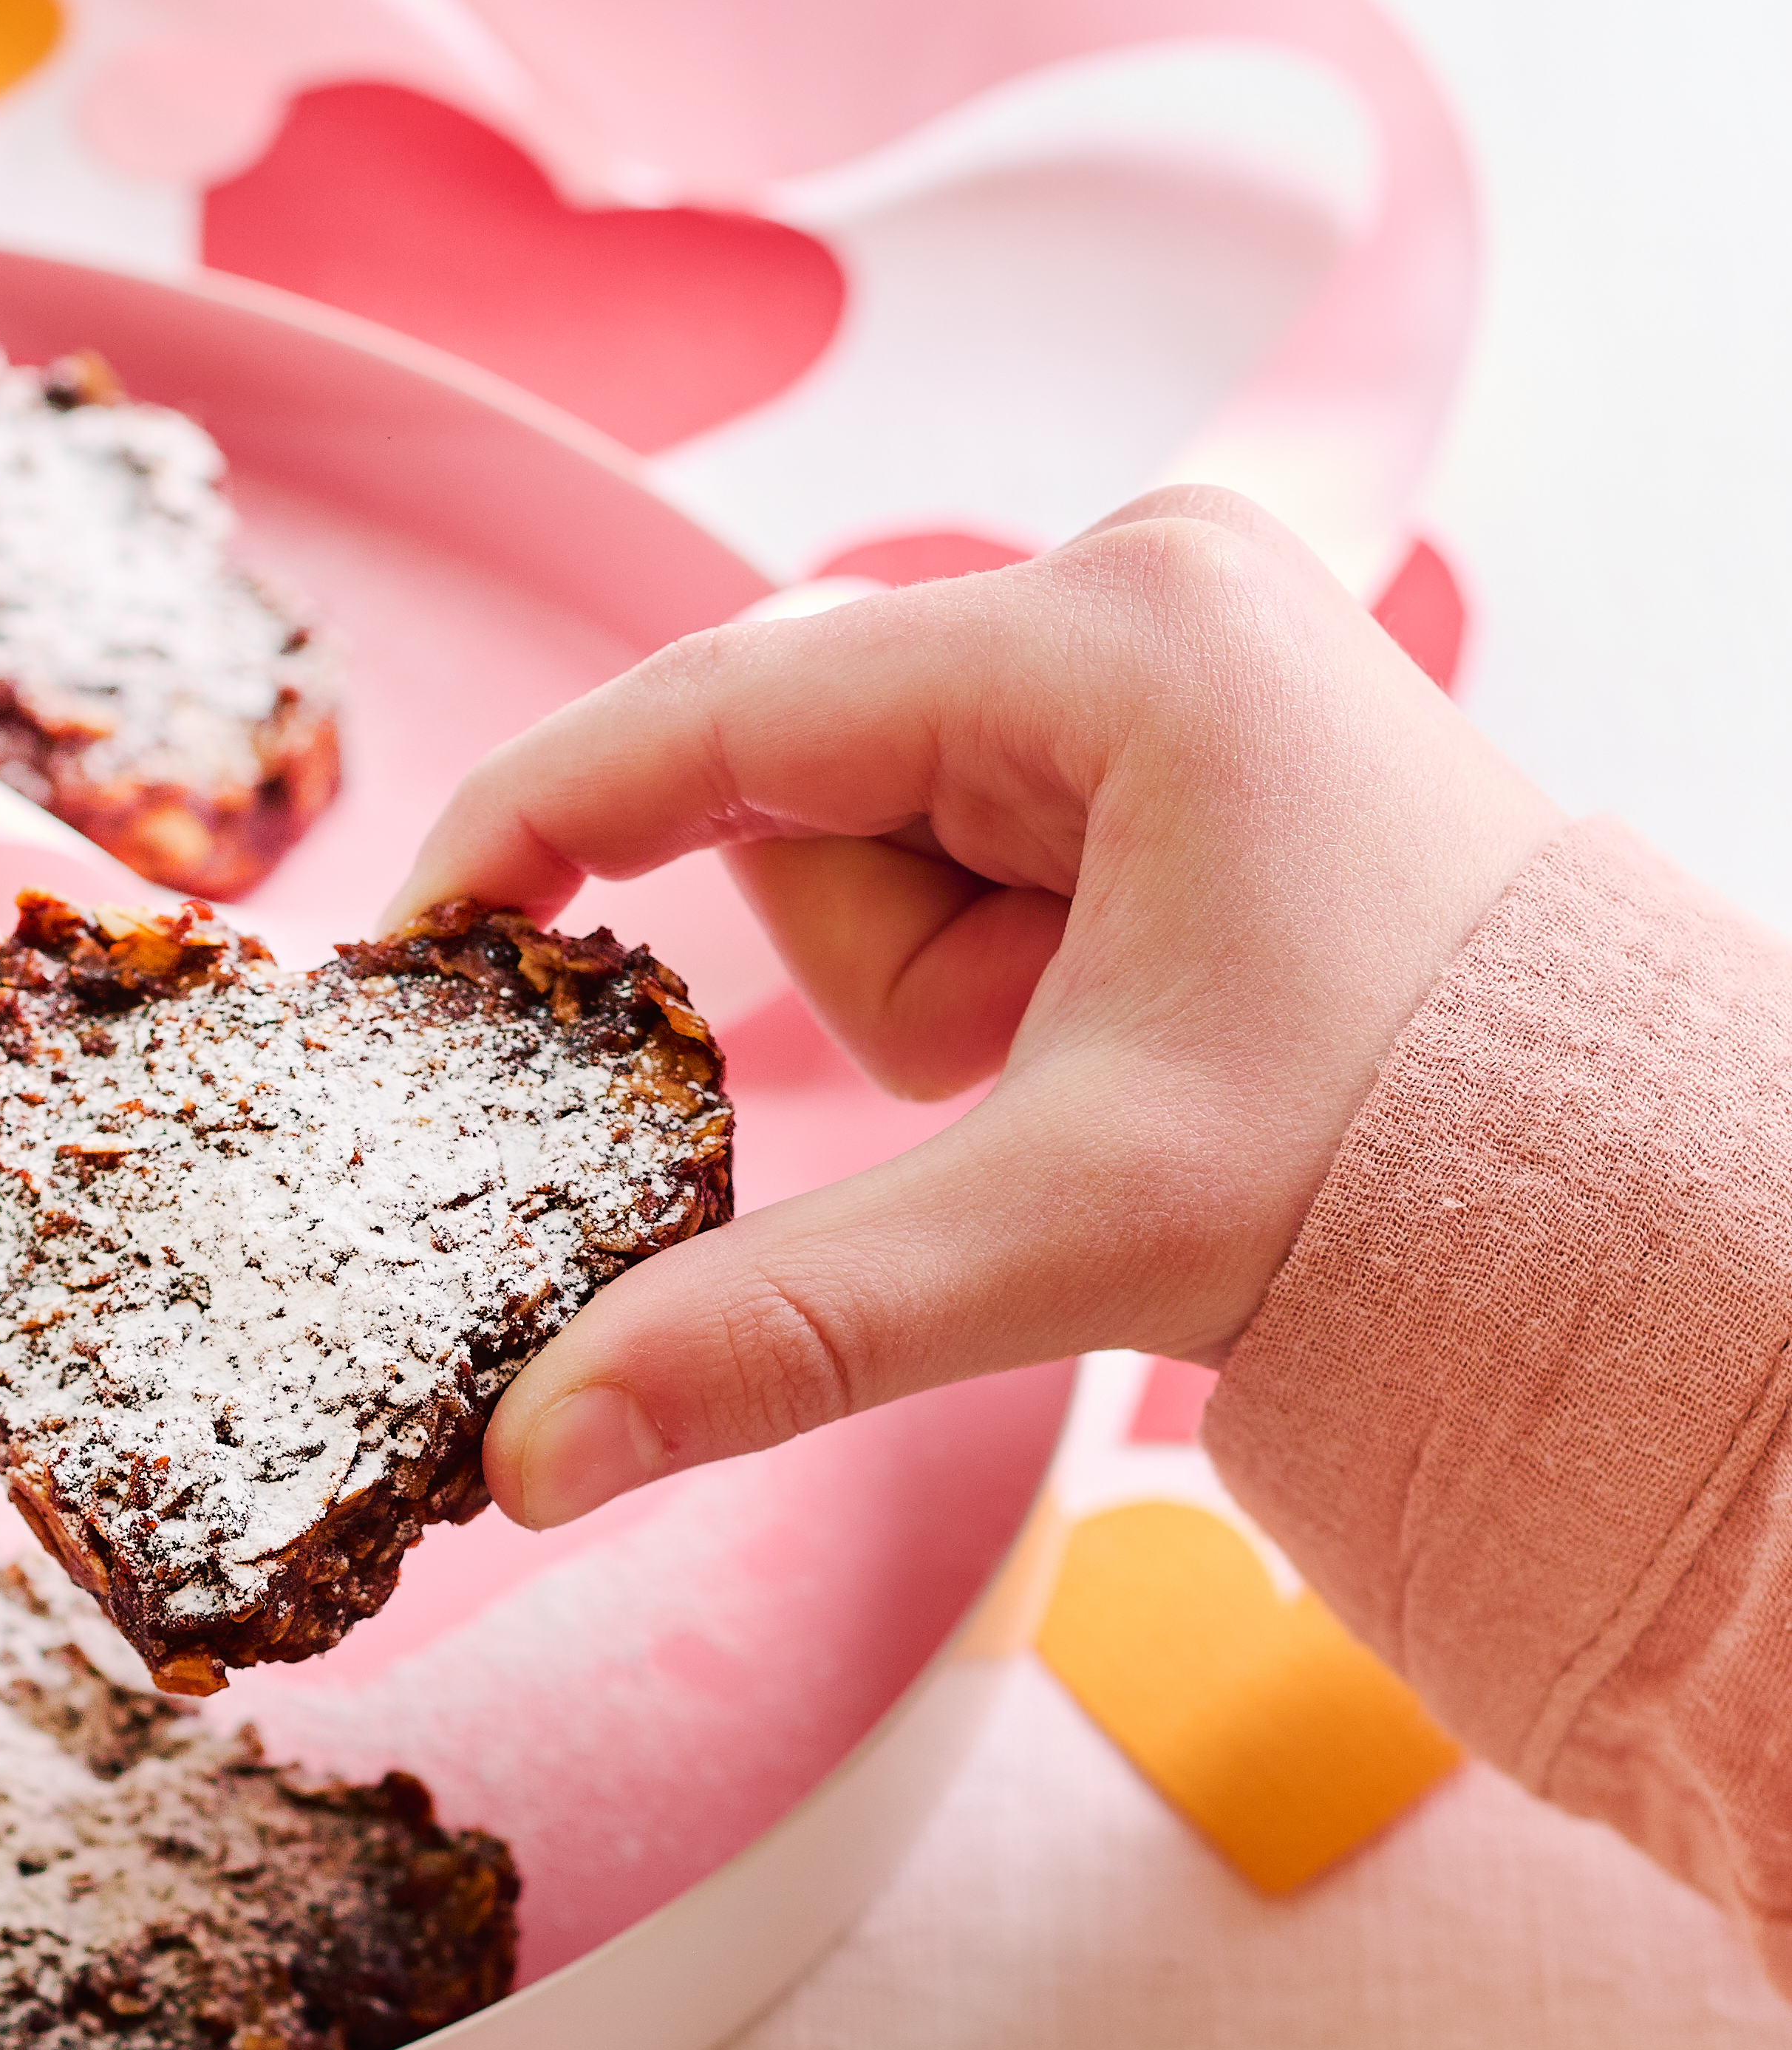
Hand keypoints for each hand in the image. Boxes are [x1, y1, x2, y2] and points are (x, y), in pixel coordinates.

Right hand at [385, 489, 1562, 1528]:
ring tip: (1120, 1054)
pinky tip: (1130, 1018)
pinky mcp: (1177, 717)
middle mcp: (1141, 586)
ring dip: (953, 988)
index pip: (728, 703)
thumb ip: (782, 1327)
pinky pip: (970, 840)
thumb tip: (530, 1464)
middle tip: (1049, 1068)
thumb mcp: (1073, 1228)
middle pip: (818, 784)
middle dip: (895, 975)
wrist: (1624, 1203)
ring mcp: (1166, 643)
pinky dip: (1002, 966)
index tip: (424, 934)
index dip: (547, 816)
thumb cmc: (1408, 1159)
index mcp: (1118, 634)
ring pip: (884, 829)